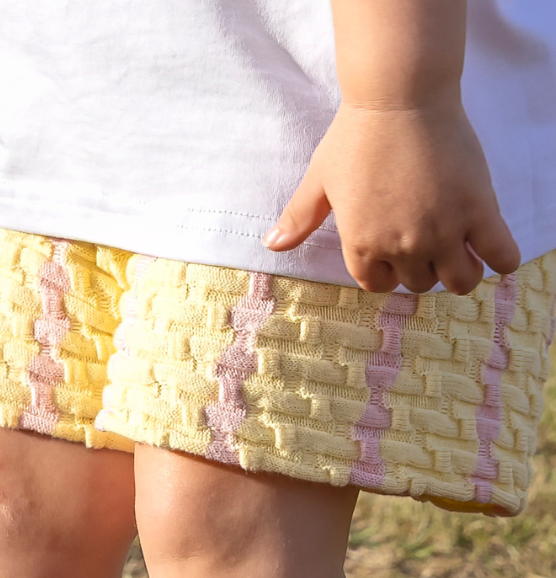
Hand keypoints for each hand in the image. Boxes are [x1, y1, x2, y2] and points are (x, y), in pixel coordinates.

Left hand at [263, 102, 520, 293]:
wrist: (400, 96)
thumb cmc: (356, 135)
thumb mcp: (320, 179)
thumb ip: (299, 217)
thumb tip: (273, 243)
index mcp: (362, 245)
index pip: (378, 285)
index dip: (386, 270)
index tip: (395, 249)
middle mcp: (402, 247)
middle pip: (419, 283)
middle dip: (421, 266)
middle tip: (427, 238)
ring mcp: (442, 232)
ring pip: (459, 280)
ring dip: (459, 272)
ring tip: (460, 249)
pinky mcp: (478, 211)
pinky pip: (499, 255)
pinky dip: (500, 261)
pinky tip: (493, 251)